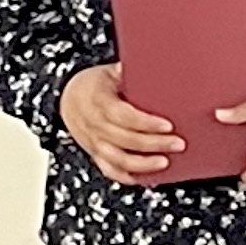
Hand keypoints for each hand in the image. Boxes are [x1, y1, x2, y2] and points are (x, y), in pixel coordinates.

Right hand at [58, 63, 182, 182]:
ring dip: (142, 163)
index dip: (145, 123)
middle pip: (124, 139)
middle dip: (153, 144)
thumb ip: (130, 73)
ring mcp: (93, 141)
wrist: (67, 98)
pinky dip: (125, 175)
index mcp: (98, 101)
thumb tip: (157, 66)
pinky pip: (108, 169)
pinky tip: (144, 178)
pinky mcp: (94, 152)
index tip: (168, 126)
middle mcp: (93, 124)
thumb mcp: (109, 72)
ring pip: (116, 158)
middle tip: (178, 144)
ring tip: (165, 162)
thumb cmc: (95, 84)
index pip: (122, 115)